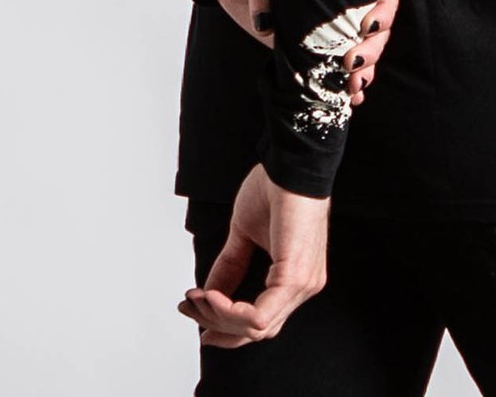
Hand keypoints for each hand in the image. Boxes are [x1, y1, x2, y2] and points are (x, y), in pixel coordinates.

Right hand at [177, 163, 327, 345]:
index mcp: (294, 277)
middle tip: (191, 307)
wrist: (291, 164)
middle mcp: (304, 286)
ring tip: (198, 298)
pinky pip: (259, 315)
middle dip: (216, 323)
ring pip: (256, 328)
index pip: (262, 322)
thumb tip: (209, 294)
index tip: (199, 322)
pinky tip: (211, 295)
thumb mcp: (244, 234)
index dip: (227, 329)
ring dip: (218, 316)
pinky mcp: (295, 278)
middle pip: (256, 331)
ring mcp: (303, 284)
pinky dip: (229, 311)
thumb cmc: (277, 188)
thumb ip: (230, 267)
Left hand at [208, 0, 400, 103]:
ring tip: (351, 88)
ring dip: (363, 73)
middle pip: (376, 31)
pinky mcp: (302, 50)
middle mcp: (336, 6)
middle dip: (372, 51)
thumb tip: (266, 23)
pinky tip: (349, 101)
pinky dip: (343, 87)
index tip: (365, 27)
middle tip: (350, 64)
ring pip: (360, 53)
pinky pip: (329, 70)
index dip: (383, 13)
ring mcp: (322, 31)